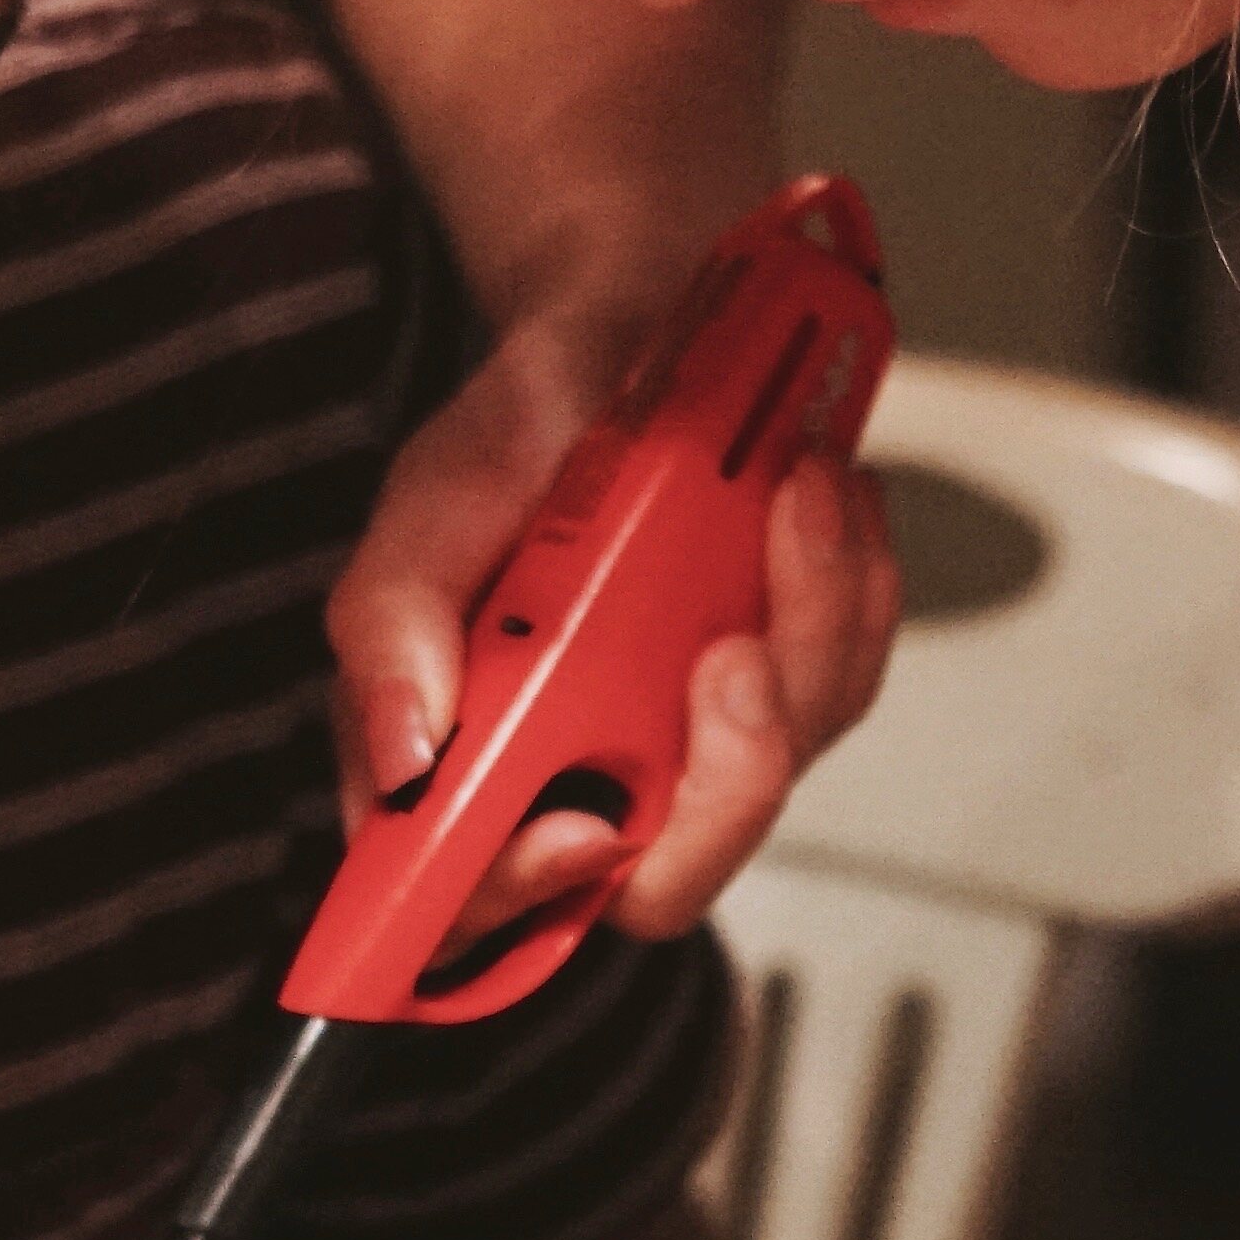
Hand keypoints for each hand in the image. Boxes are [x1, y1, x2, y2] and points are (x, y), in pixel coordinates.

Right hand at [334, 312, 902, 944]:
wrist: (623, 331)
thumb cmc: (516, 436)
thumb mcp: (432, 508)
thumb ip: (393, 631)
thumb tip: (408, 758)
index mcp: (472, 759)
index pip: (481, 908)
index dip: (529, 898)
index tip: (584, 826)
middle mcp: (583, 771)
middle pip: (669, 877)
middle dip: (728, 777)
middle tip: (732, 652)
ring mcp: (688, 738)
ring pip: (778, 766)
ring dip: (806, 627)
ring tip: (793, 492)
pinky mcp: (779, 689)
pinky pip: (842, 681)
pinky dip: (845, 588)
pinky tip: (817, 499)